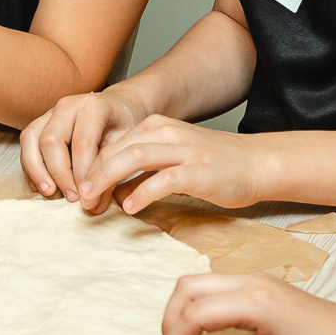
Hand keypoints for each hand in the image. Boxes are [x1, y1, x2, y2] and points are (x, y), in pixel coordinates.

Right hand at [19, 89, 143, 203]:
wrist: (118, 108)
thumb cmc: (122, 127)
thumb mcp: (125, 146)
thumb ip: (110, 172)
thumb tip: (93, 206)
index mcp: (92, 107)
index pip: (82, 143)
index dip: (82, 173)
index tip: (87, 195)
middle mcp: (67, 106)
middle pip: (51, 140)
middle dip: (59, 174)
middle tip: (72, 197)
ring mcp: (50, 112)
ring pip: (31, 138)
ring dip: (37, 170)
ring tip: (49, 192)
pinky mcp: (40, 122)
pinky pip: (26, 143)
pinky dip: (30, 167)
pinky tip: (42, 186)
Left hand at [80, 117, 278, 214]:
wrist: (257, 163)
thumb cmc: (215, 165)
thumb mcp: (174, 158)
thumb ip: (144, 170)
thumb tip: (114, 193)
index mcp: (157, 126)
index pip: (113, 142)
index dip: (91, 165)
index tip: (78, 189)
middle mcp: (167, 132)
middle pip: (117, 148)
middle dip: (92, 173)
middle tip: (78, 197)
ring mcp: (183, 150)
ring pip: (133, 158)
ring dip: (107, 179)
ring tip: (92, 200)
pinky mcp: (198, 171)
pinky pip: (161, 179)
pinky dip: (140, 193)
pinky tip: (129, 208)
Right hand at [162, 273, 335, 334]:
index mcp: (256, 302)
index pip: (194, 310)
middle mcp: (251, 282)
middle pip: (187, 285)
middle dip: (170, 318)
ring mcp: (255, 280)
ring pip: (198, 282)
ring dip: (183, 310)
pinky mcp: (258, 286)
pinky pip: (214, 288)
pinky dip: (199, 308)